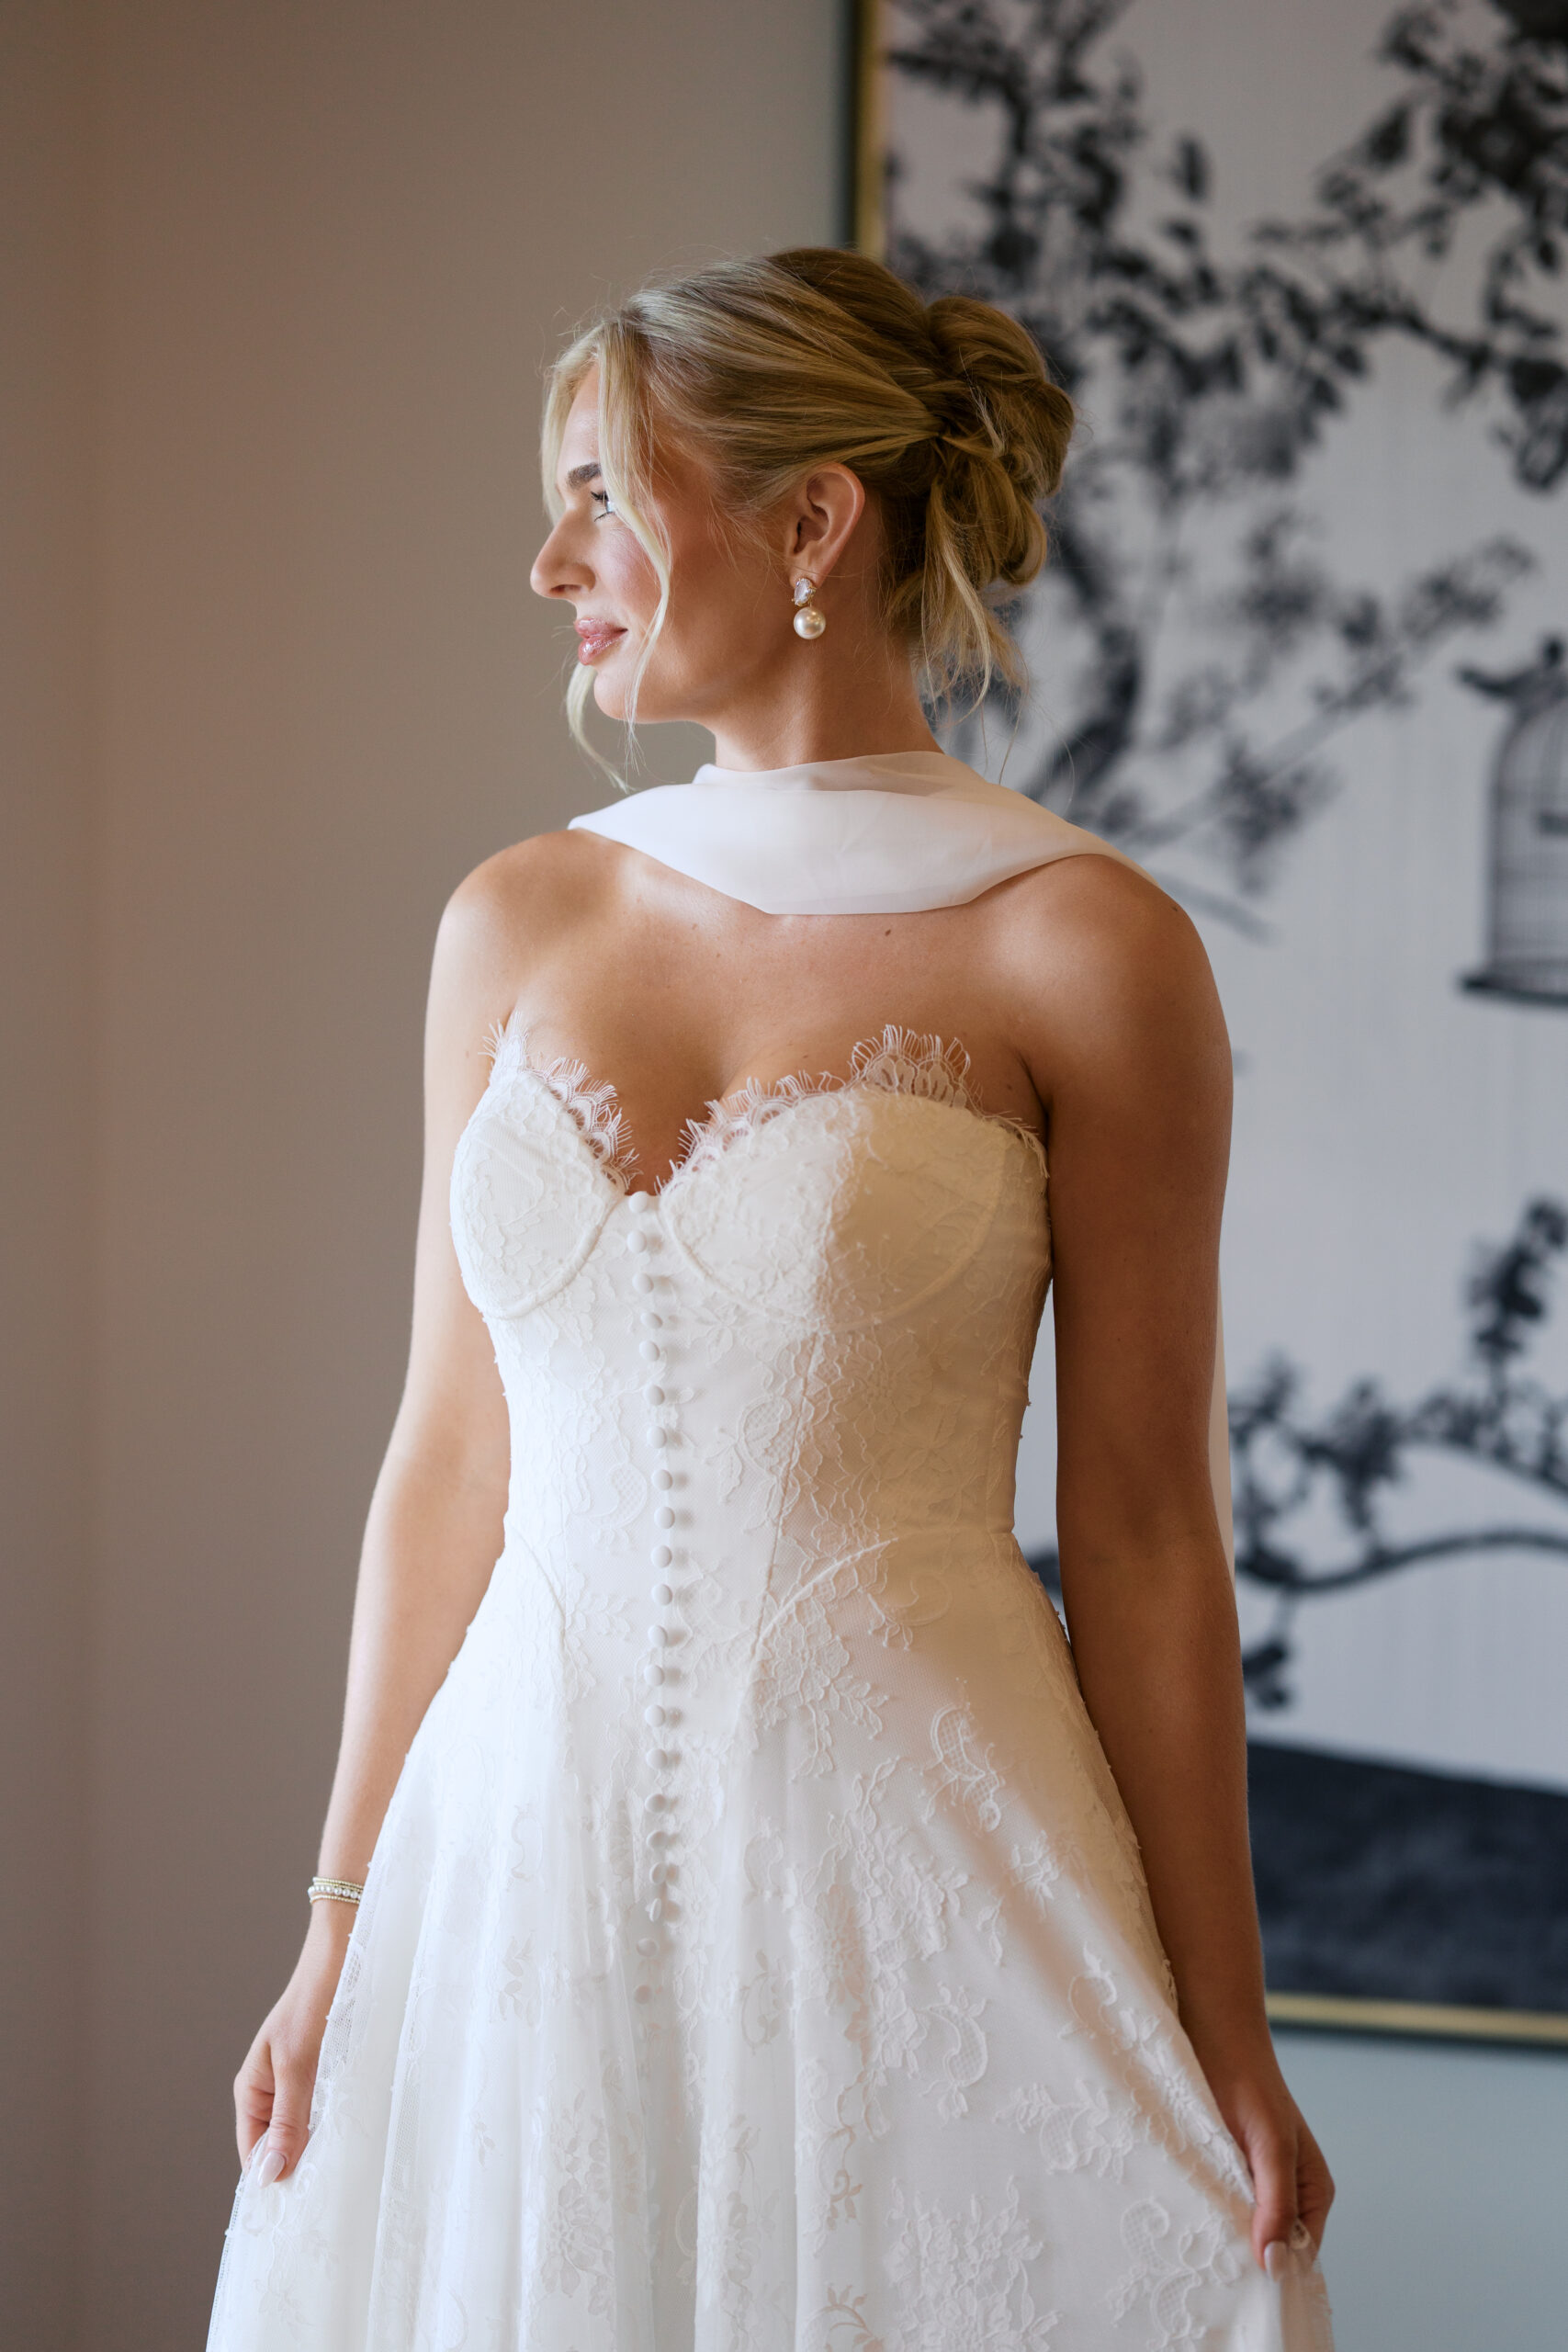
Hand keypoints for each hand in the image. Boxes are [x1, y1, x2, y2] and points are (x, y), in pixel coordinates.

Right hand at [232, 1901, 354, 2184]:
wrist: (346, 1949)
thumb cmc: (317, 2000)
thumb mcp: (299, 2064)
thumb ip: (289, 2120)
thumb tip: (268, 2178)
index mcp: (252, 2091)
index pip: (254, 2156)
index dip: (272, 2184)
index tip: (296, 2219)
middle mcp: (273, 2091)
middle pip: (280, 2148)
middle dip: (300, 2171)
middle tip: (327, 2205)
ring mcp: (301, 2083)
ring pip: (307, 2132)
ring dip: (323, 2149)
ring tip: (346, 2178)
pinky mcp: (329, 2073)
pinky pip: (328, 2112)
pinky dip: (338, 2126)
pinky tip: (359, 2140)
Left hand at [1203, 2047, 1334, 2273]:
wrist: (1213, 2034)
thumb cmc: (1250, 2083)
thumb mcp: (1271, 2146)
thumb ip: (1277, 2204)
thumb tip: (1277, 2267)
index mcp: (1312, 2191)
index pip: (1300, 2256)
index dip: (1275, 2272)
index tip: (1242, 2287)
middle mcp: (1286, 2193)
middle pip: (1270, 2247)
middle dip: (1246, 2258)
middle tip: (1213, 2270)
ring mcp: (1253, 2183)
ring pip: (1240, 2229)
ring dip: (1221, 2236)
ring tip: (1197, 2243)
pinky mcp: (1224, 2170)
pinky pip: (1218, 2206)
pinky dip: (1205, 2213)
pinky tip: (1186, 2217)